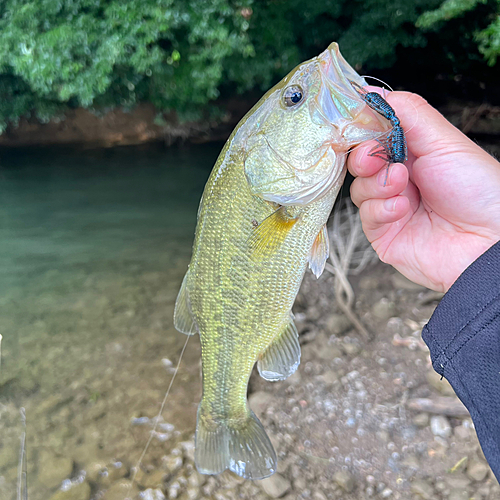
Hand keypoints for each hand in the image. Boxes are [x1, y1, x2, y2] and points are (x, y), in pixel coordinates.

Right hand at [348, 90, 499, 291]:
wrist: (487, 241)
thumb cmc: (478, 191)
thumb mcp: (444, 142)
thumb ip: (408, 114)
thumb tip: (374, 93)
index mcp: (415, 155)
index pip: (375, 137)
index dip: (363, 131)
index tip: (357, 124)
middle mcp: (400, 180)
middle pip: (360, 163)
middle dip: (364, 157)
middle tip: (376, 158)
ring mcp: (389, 207)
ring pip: (359, 189)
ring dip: (378, 184)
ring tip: (402, 186)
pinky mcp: (383, 234)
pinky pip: (365, 216)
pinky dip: (381, 209)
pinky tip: (403, 210)